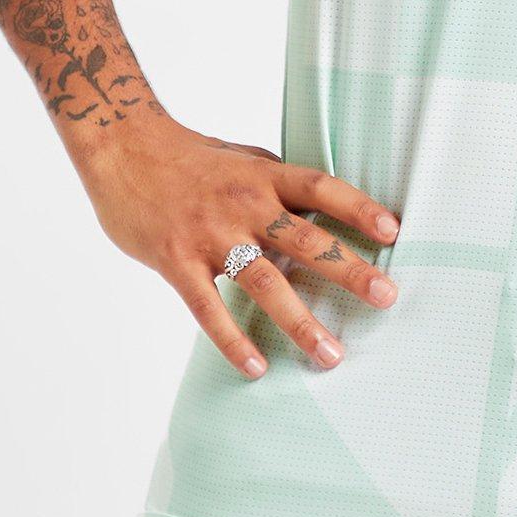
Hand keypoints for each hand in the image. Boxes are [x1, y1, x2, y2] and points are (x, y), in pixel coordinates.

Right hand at [79, 115, 401, 379]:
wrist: (122, 147)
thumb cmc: (188, 156)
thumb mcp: (242, 157)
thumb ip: (277, 182)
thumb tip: (320, 205)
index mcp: (264, 174)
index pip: (321, 187)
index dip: (357, 207)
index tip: (393, 230)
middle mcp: (244, 204)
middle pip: (304, 238)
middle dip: (348, 269)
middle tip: (387, 296)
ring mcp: (211, 234)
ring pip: (264, 282)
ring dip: (300, 321)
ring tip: (331, 355)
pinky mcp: (177, 261)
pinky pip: (209, 308)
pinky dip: (233, 339)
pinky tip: (256, 368)